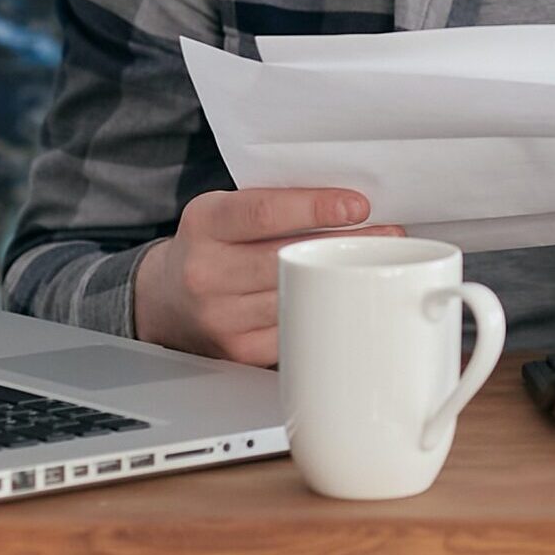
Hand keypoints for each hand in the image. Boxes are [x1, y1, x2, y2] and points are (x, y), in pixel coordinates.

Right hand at [133, 188, 401, 365]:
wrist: (165, 299)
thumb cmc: (213, 245)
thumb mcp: (226, 211)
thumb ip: (274, 203)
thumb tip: (350, 203)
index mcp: (204, 223)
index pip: (262, 212)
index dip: (314, 208)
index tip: (359, 205)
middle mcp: (205, 271)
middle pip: (287, 259)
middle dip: (347, 245)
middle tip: (390, 233)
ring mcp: (220, 317)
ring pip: (297, 297)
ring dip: (345, 281)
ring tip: (378, 263)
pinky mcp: (238, 351)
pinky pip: (295, 331)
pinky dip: (327, 313)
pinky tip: (349, 298)